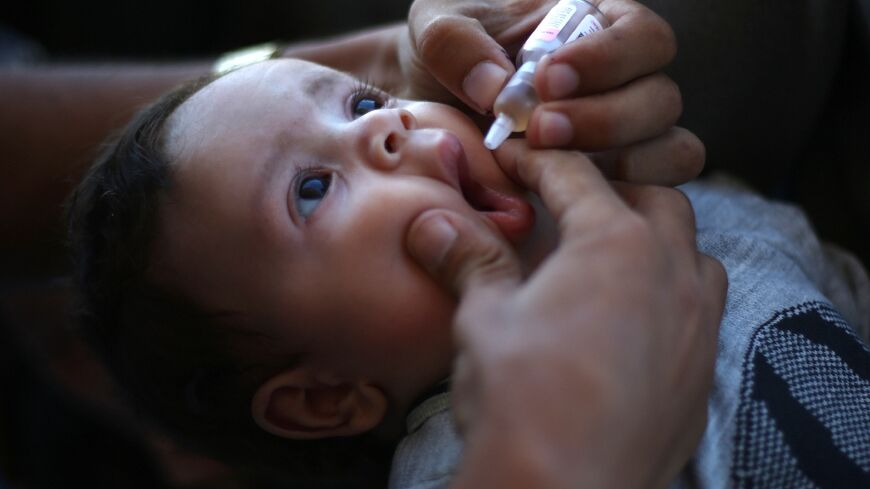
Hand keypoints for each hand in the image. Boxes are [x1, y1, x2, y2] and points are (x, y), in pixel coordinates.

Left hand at [402, 0, 702, 185]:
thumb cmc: (447, 59)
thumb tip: (496, 87)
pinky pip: (656, 192)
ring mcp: (629, 138)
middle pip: (661, 98)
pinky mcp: (618, 185)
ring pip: (671, 149)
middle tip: (539, 129)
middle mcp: (626, 82)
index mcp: (598, 29)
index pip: (642, 36)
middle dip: (603, 118)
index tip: (548, 78)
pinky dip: (623, 198)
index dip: (608, 58)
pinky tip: (565, 197)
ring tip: (546, 165)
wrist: (431, 112)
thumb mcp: (437, 30)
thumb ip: (457, 43)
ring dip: (617, 161)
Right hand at [406, 142, 726, 487]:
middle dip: (611, 191)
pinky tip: (632, 320)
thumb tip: (434, 222)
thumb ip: (470, 259)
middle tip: (568, 204)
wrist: (566, 488)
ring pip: (692, 254)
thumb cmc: (522, 397)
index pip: (576, 176)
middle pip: (652, 201)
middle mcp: (670, 273)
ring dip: (656, 241)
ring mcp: (697, 324)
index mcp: (615, 244)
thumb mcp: (485, 317)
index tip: (517, 155)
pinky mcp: (701, 372)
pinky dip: (671, 295)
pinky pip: (701, 311)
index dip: (540, 160)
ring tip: (611, 257)